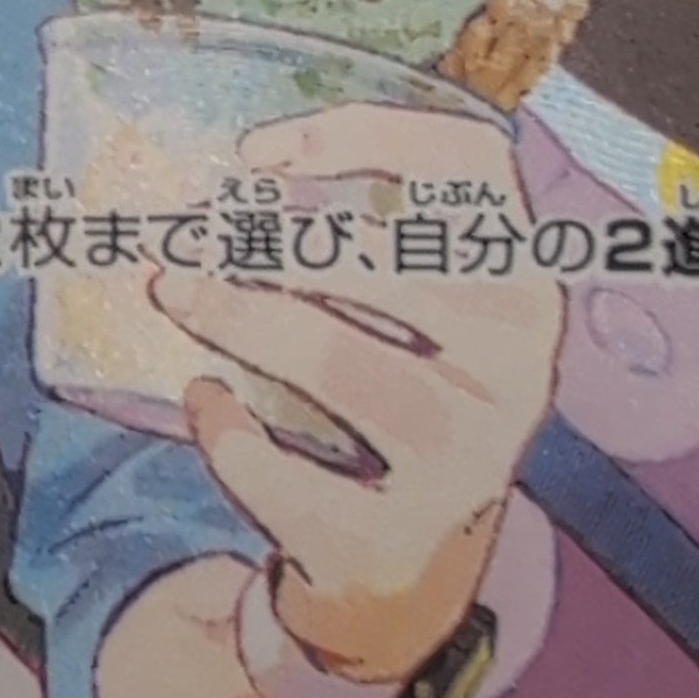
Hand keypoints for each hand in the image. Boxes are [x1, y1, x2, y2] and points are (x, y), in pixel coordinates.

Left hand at [158, 98, 560, 692]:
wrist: (406, 561)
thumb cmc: (393, 389)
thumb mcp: (404, 306)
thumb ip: (345, 229)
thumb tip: (235, 178)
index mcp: (523, 284)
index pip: (470, 166)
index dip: (364, 135)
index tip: (254, 153)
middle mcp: (515, 368)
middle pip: (391, 266)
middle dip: (271, 241)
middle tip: (186, 237)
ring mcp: (464, 460)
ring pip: (345, 366)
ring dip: (243, 319)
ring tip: (175, 293)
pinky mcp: (395, 539)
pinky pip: (291, 476)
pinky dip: (229, 434)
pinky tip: (205, 397)